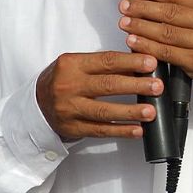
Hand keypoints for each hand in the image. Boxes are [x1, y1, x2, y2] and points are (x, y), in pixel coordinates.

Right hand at [36, 51, 163, 140]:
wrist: (36, 105)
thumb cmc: (62, 81)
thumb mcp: (76, 65)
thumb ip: (102, 64)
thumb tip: (137, 64)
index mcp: (71, 64)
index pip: (106, 61)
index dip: (130, 62)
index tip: (151, 62)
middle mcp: (69, 86)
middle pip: (107, 85)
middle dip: (136, 85)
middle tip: (157, 86)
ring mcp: (70, 109)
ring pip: (104, 111)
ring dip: (130, 112)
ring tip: (151, 111)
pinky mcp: (73, 128)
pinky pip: (100, 130)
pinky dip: (121, 131)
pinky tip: (137, 130)